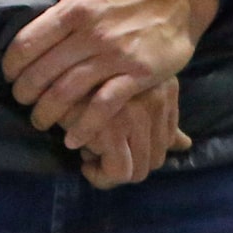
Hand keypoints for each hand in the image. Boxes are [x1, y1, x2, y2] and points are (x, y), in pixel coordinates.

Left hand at [0, 0, 216, 132]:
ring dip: (50, 112)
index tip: (6, 75)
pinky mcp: (140, 75)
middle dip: (26, 92)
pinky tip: (73, 138)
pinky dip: (86, 126)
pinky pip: (106, 106)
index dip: (11, 64)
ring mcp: (116, 55)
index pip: (29, 41)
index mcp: (72, 7)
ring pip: (71, 91)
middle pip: (46, 71)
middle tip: (19, 102)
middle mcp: (92, 32)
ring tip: (40, 121)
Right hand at [71, 78, 190, 188]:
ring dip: (113, 174)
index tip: (116, 146)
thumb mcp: (131, 85)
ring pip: (139, 170)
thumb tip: (184, 144)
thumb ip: (161, 115)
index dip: (141, 151)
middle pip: (155, 159)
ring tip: (91, 161)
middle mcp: (156, 99)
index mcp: (164, 87)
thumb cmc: (90, 73)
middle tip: (101, 157)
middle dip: (128, 165)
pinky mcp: (112, 127)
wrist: (47, 57)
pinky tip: (84, 163)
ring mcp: (136, 114)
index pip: (167, 140)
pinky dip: (100, 176)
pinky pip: (118, 172)